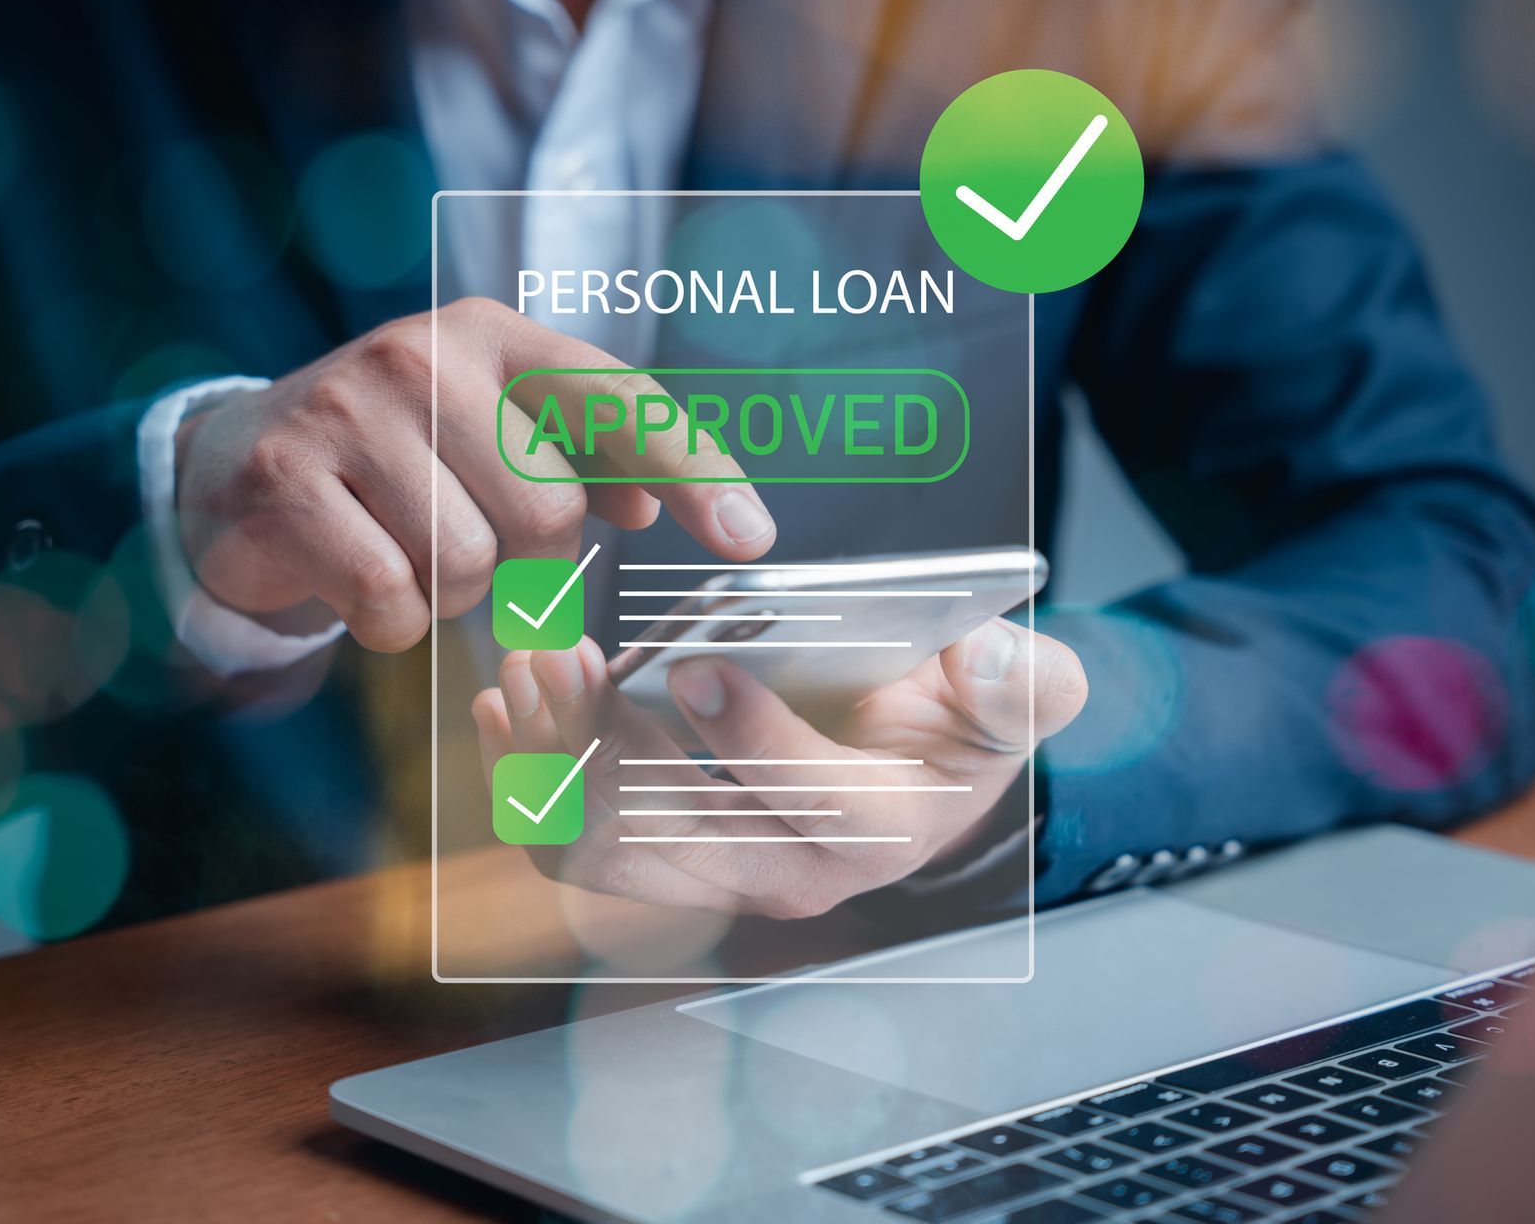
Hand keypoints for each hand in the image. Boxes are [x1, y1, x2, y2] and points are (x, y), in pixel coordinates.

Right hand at [172, 299, 775, 650]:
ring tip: (407, 550)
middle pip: (551, 513)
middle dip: (529, 562)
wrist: (236, 463)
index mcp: (495, 337)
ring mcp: (348, 410)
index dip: (694, 473)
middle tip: (472, 542)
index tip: (752, 541)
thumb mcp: (490, 434)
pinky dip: (389, 620)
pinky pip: (392, 598)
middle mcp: (425, 354)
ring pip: (471, 563)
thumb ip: (579, 458)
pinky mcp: (286, 479)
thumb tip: (649, 500)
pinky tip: (361, 580)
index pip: (621, 403)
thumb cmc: (398, 457)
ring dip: (452, 592)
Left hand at [471, 619, 1087, 917]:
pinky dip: (532, 781)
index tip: (698, 666)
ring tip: (531, 665)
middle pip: (675, 839)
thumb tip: (991, 658)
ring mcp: (716, 876)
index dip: (751, 740)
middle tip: (563, 658)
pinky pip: (575, 844)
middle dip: (603, 751)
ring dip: (553, 761)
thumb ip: (1024, 682)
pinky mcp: (663, 859)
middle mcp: (786, 874)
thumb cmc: (956, 726)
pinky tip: (510, 708)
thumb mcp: (1018, 696)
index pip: (806, 800)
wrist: (911, 771)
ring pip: (609, 848)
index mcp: (875, 830)